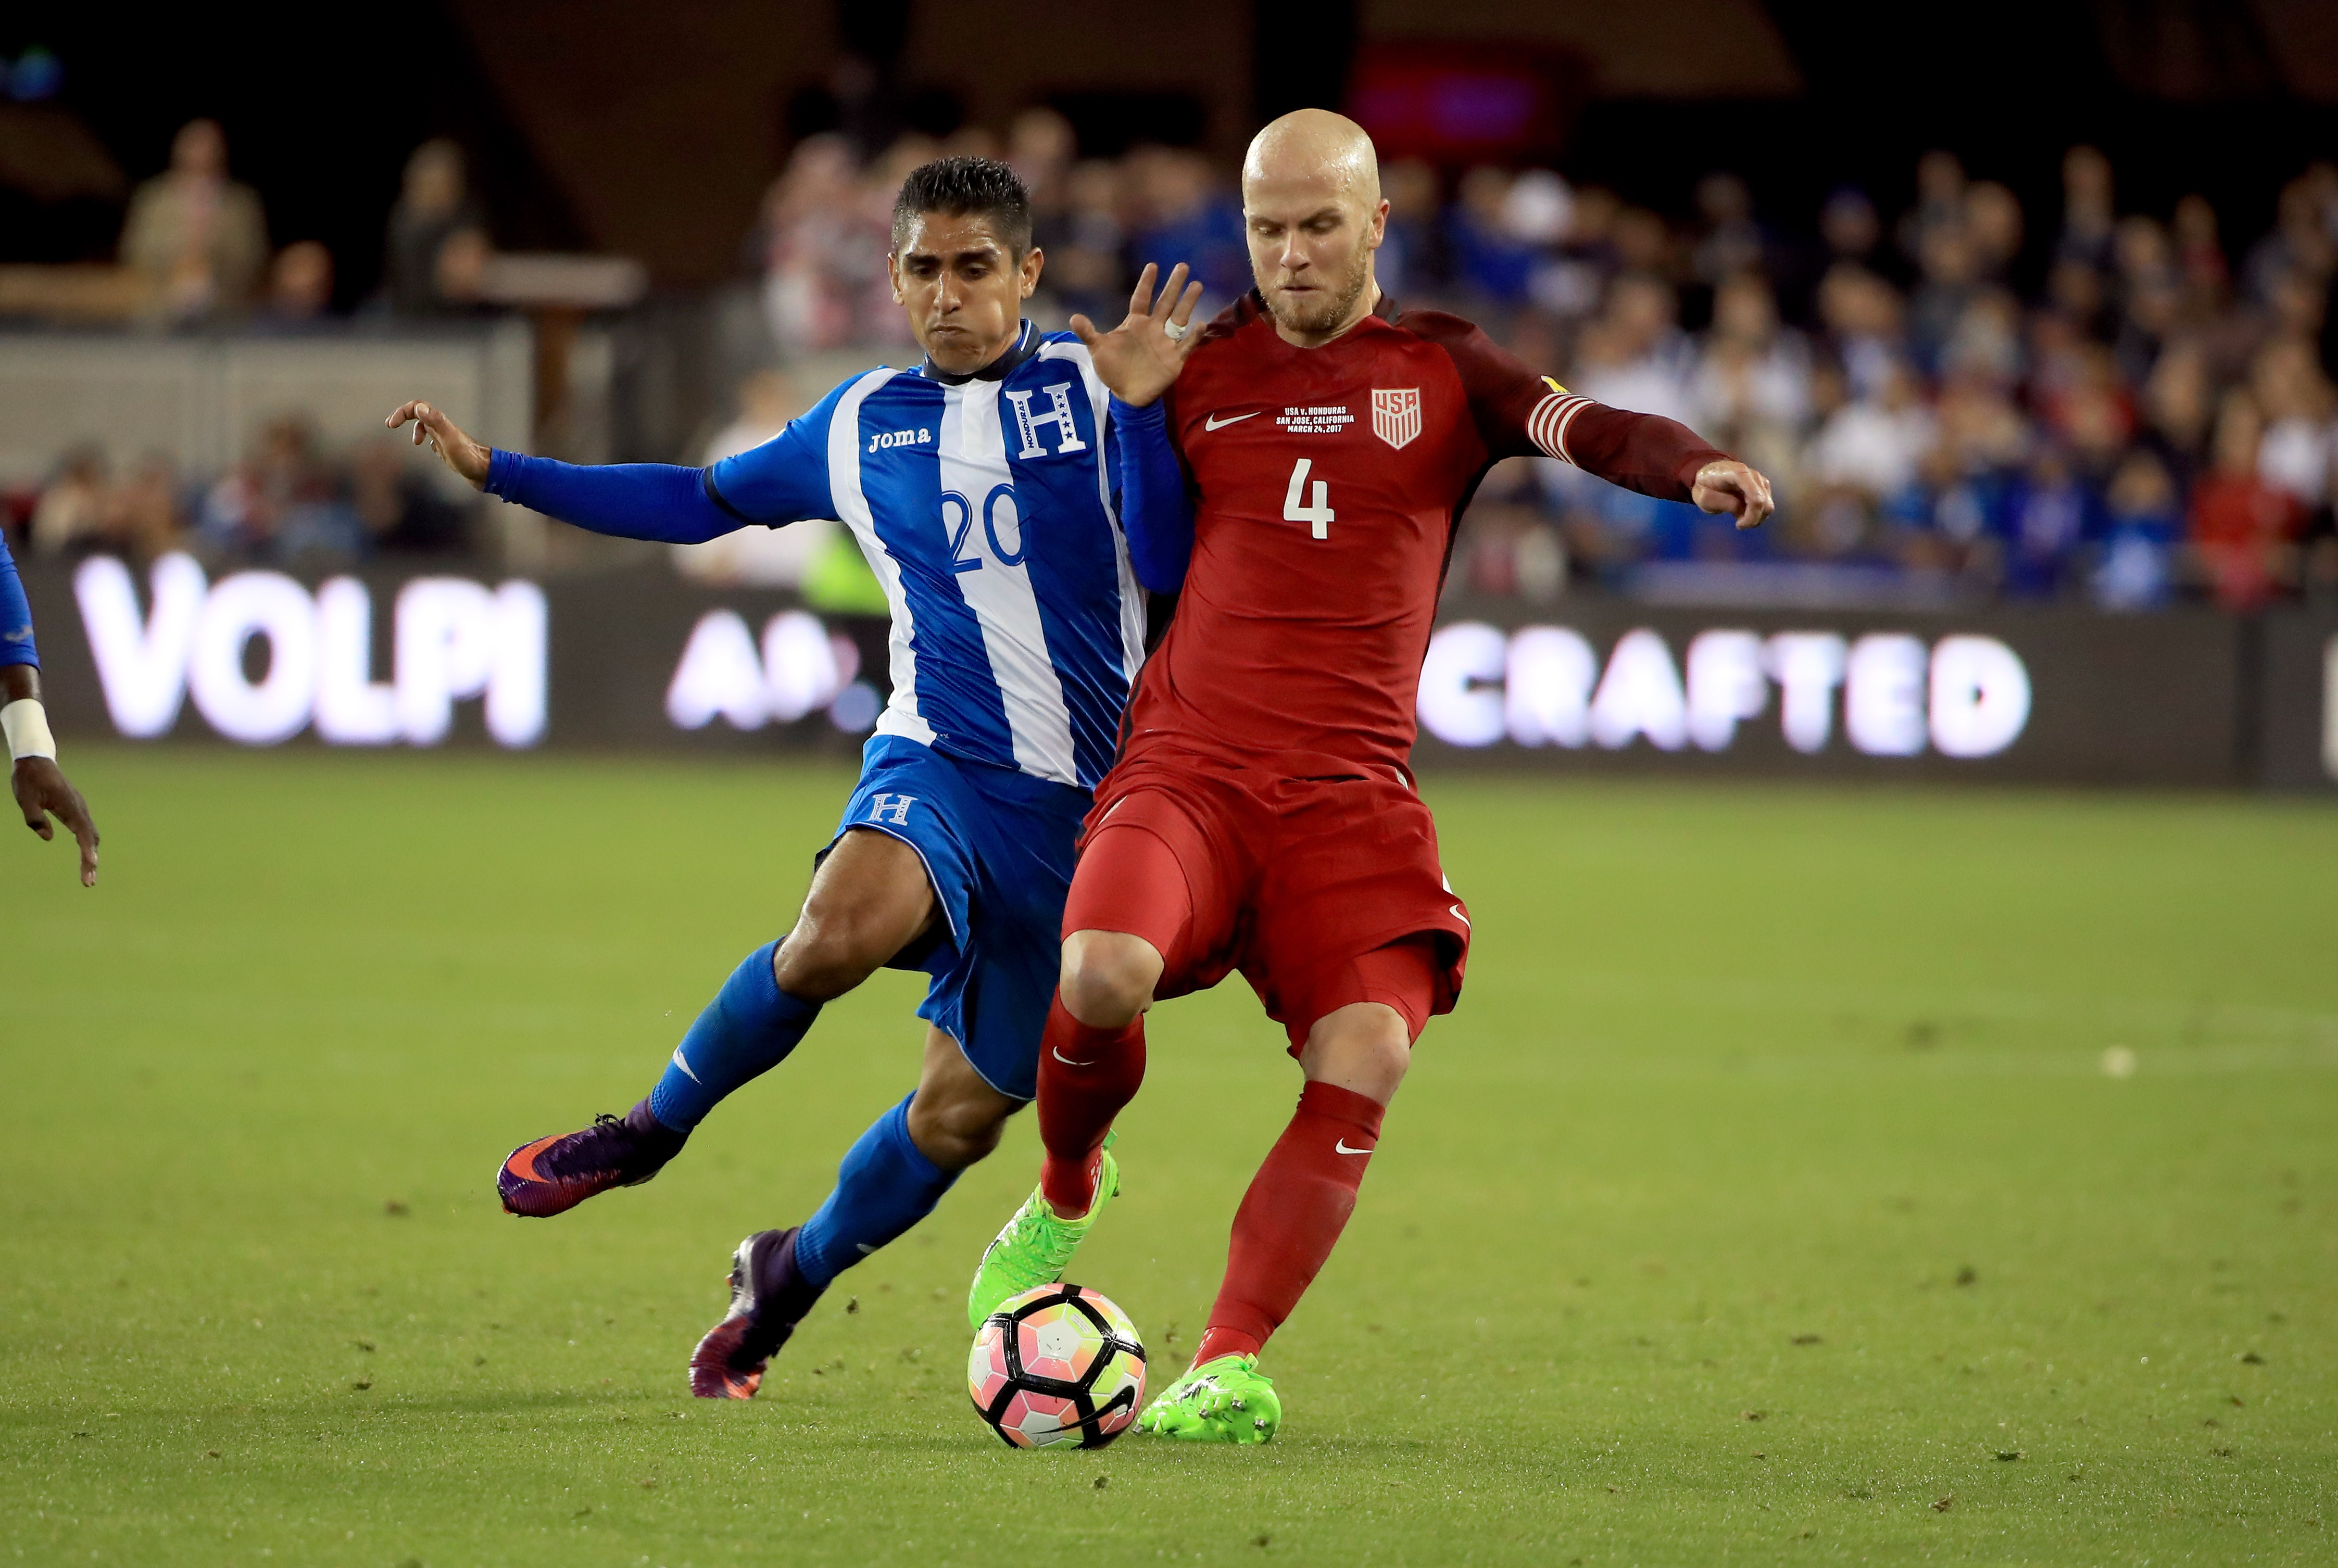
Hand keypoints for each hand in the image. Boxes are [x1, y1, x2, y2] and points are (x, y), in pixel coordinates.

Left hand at [14, 757, 98, 885]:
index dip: (87, 850)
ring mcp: (80, 809)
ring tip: (87, 875)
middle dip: (90, 861)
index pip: (83, 833)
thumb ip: (35, 818)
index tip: (92, 865)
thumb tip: (48, 837)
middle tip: (88, 883)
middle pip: (91, 839)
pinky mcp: (76, 810)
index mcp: (70, 807)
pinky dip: (88, 846)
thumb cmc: (29, 780)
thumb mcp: (25, 799)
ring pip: (91, 835)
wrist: (36, 762)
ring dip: (90, 855)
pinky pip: (87, 830)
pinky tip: (85, 856)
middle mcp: (80, 809)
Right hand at [385, 400, 490, 488]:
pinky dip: (427, 440)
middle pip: (420, 414)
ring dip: (416, 429)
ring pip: (427, 427)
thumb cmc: (468, 457)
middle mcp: (443, 428)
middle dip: (404, 416)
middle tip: (390, 425)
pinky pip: (434, 439)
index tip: (391, 425)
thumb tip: (419, 408)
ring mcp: (446, 438)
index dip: (402, 412)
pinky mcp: (449, 449)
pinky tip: (430, 448)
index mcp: (441, 423)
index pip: (417, 408)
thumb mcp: (449, 439)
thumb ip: (436, 422)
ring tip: (415, 442)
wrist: (486, 471)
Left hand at [1070, 262, 1204, 408]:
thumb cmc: (1113, 369)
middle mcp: (1153, 328)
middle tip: (1183, 266)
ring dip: (1188, 303)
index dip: (1146, 283)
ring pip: (1179, 318)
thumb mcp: (1097, 350)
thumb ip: (1088, 333)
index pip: (1142, 298)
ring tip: (1197, 285)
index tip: (1153, 265)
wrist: (1128, 394)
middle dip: (1173, 285)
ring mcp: (1165, 342)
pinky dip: (1194, 336)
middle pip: (1165, 302)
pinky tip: (1201, 324)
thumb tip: (1073, 317)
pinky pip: (1187, 345)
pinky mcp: (1175, 358)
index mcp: (1135, 323)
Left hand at [1691, 459, 1774, 530]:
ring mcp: (1760, 480)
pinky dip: (1757, 513)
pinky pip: (1766, 506)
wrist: (1708, 475)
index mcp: (1738, 473)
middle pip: (1764, 503)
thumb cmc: (1705, 486)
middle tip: (1738, 524)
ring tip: (1739, 517)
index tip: (1739, 525)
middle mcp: (1753, 475)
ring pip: (1768, 506)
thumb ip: (1723, 502)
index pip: (1755, 496)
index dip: (1751, 515)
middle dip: (1753, 519)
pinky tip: (1743, 512)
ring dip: (1755, 517)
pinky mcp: (1763, 487)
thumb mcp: (1704, 497)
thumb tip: (1741, 509)